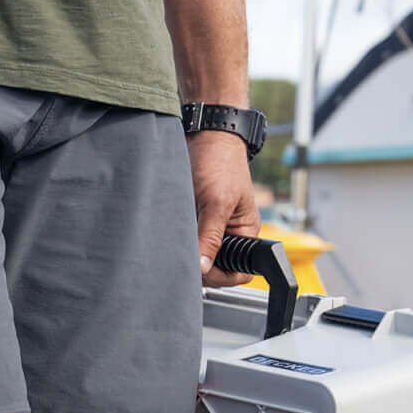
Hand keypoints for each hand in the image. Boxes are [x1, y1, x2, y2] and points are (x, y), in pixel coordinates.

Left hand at [187, 131, 261, 286]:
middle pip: (214, 267)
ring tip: (172, 243)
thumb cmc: (219, 162)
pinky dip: (175, 241)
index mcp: (245, 232)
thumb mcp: (217, 202)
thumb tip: (202, 268)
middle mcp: (228, 234)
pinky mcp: (192, 221)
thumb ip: (210, 236)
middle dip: (198, 266)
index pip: (238, 272)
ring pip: (196, 255)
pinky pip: (184, 240)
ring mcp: (209, 228)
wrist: (204, 136)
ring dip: (184, 253)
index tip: (199, 271)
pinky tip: (167, 235)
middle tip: (179, 257)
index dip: (219, 276)